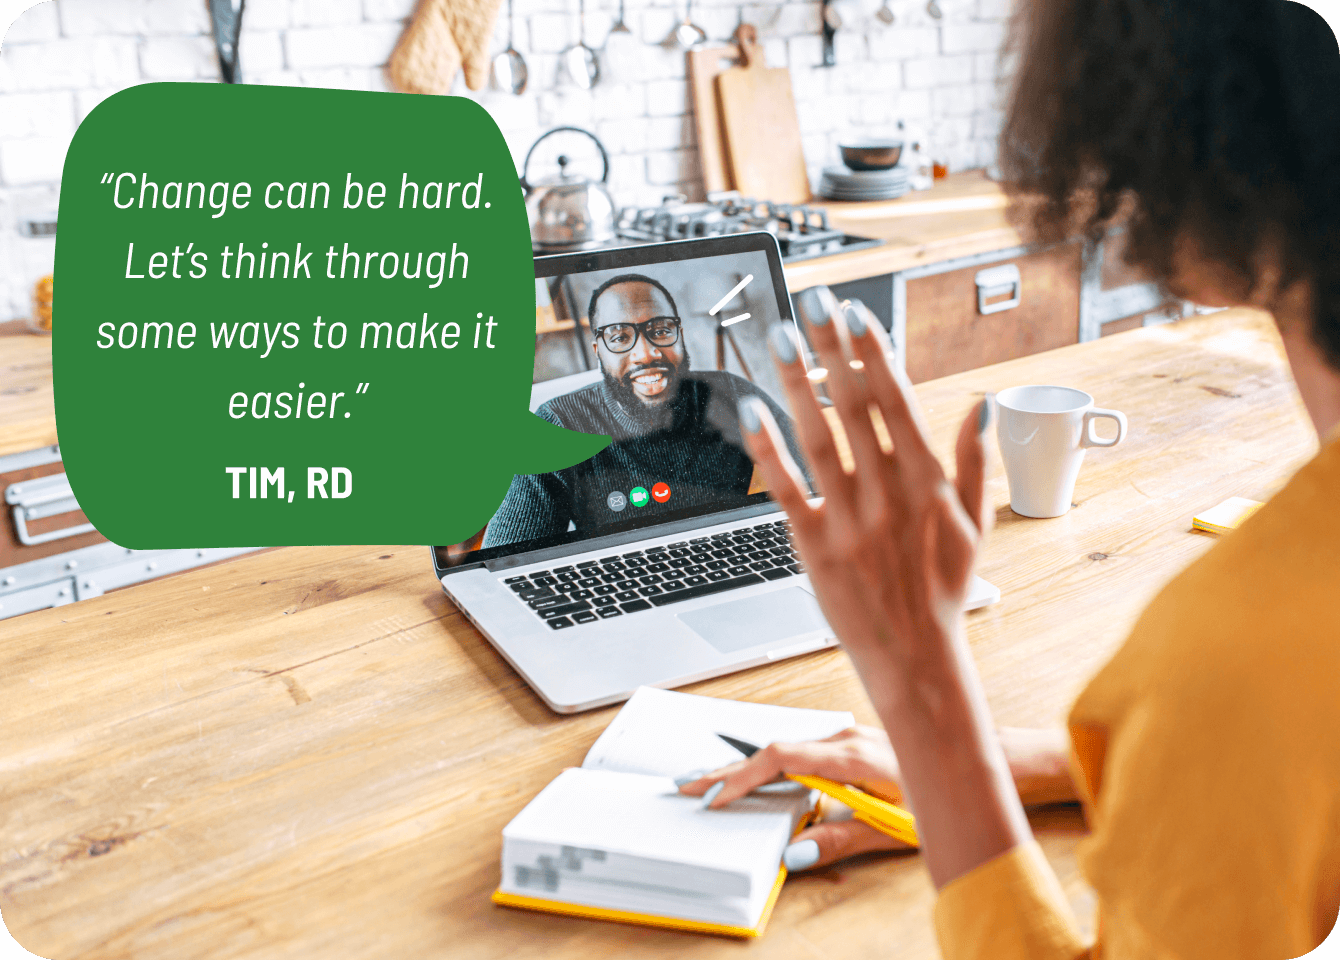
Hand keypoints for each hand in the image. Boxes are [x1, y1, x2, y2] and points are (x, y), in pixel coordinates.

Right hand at [676, 726, 1077, 871]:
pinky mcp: (852, 743)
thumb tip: (794, 853)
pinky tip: (757, 777)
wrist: (985, 762)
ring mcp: (848, 737)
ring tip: (709, 782)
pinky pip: (802, 750)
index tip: (712, 797)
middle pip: (773, 750)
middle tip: (685, 785)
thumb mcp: (894, 827)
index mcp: (852, 754)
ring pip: (785, 748)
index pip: (781, 759)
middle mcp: (846, 738)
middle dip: (726, 769)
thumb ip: (841, 839)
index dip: (742, 778)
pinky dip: (772, 763)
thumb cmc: (946, 794)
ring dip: (747, 767)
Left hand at [738, 287, 991, 687]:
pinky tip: (753, 411)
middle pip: (854, 404)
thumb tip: (980, 406)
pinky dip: (768, 449)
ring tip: (781, 336)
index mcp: (928, 481)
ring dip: (798, 381)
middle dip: (833, 347)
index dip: (874, 352)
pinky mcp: (816, 546)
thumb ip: (974, 463)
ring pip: (818, 435)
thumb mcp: (977, 526)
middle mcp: (888, 492)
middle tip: (814, 301)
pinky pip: (787, 489)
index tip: (857, 313)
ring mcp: (850, 518)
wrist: (917, 660)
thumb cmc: (944, 593)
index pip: (897, 400)